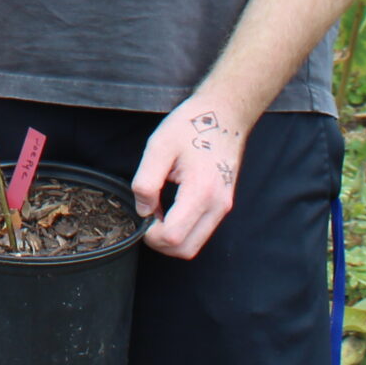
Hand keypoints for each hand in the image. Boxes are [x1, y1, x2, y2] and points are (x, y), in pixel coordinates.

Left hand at [131, 95, 247, 258]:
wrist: (224, 115)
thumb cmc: (191, 126)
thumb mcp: (159, 147)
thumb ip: (146, 181)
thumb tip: (143, 210)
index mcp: (201, 191)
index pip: (173, 237)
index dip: (151, 235)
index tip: (141, 216)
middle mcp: (217, 205)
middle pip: (186, 250)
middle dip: (160, 243)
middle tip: (146, 220)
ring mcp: (223, 207)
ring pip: (195, 245)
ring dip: (172, 239)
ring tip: (157, 212)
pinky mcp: (223, 205)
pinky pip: (201, 231)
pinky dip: (183, 230)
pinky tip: (170, 210)